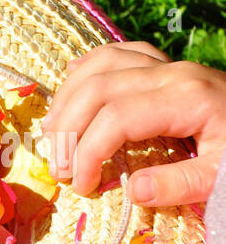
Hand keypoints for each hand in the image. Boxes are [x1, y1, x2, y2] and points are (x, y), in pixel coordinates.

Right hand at [39, 42, 225, 204]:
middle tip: (60, 171)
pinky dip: (85, 70)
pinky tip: (71, 92)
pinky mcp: (164, 65)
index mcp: (187, 97)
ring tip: (55, 137)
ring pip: (99, 65)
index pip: (115, 118)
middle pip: (96, 88)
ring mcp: (167, 64)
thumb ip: (181, 184)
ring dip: (67, 101)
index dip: (87, 154)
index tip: (83, 188)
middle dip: (67, 131)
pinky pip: (114, 53)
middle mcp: (172, 72)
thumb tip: (132, 190)